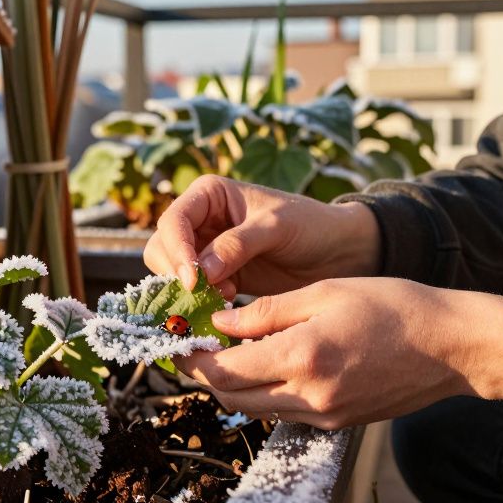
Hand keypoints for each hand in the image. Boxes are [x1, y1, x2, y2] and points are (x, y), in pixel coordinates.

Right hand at [143, 175, 381, 298]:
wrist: (339, 252)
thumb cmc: (311, 225)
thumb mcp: (276, 227)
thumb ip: (237, 245)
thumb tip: (199, 272)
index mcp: (210, 195)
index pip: (173, 221)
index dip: (176, 251)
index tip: (193, 280)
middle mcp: (202, 221)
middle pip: (163, 248)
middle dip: (176, 274)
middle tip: (203, 294)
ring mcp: (208, 251)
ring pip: (173, 274)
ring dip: (189, 291)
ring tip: (222, 299)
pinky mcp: (219, 278)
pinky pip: (195, 294)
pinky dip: (202, 304)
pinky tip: (227, 307)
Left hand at [172, 277, 502, 428]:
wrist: (451, 346)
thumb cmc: (392, 307)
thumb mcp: (323, 293)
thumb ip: (265, 311)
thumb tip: (219, 323)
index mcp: (302, 357)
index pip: (223, 371)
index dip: (193, 359)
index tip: (179, 341)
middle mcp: (309, 396)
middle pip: (232, 397)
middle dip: (207, 374)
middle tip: (196, 346)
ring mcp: (324, 416)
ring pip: (256, 409)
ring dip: (235, 384)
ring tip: (230, 351)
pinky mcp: (337, 424)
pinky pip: (284, 413)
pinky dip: (266, 392)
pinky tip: (270, 363)